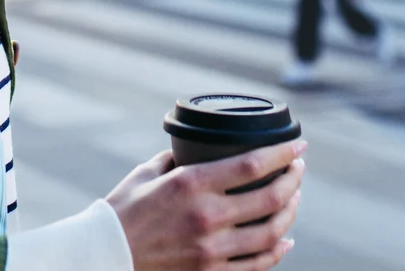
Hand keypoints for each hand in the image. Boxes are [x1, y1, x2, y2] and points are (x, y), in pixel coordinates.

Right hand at [105, 141, 305, 270]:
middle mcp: (206, 217)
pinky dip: (276, 251)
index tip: (298, 145)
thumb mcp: (147, 173)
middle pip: (270, 198)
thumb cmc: (122, 211)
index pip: (252, 165)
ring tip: (294, 198)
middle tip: (298, 168)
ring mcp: (211, 250)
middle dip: (293, 180)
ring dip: (290, 213)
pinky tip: (284, 239)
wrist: (106, 256)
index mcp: (190, 185)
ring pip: (270, 232)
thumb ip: (176, 158)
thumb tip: (197, 147)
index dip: (283, 154)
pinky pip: (256, 264)